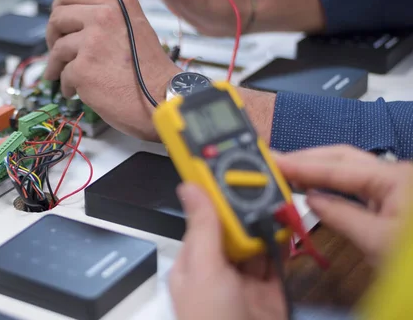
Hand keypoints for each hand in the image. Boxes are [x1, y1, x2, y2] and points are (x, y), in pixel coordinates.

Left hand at [44, 0, 180, 140]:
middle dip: (52, 36)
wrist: (162, 98)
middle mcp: (105, 16)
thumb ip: (109, 16)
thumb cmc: (150, 71)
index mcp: (118, 2)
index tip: (58, 21)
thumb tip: (76, 16)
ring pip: (58, 48)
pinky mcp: (83, 67)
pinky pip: (63, 74)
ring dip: (57, 65)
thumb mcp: (135, 27)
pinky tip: (76, 91)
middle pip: (58, 17)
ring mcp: (92, 41)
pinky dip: (67, 85)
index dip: (59, 7)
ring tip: (62, 76)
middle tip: (55, 49)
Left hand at [170, 183, 286, 319]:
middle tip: (264, 184)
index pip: (203, 223)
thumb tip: (189, 186)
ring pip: (256, 246)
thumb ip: (203, 228)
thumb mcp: (204, 270)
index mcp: (192, 265)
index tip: (229, 173)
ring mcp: (244, 284)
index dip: (216, 199)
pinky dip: (284, 247)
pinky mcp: (269, 294)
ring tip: (279, 200)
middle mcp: (217, 272)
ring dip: (267, 226)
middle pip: (232, 233)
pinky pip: (277, 265)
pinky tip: (290, 227)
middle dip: (247, 212)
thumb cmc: (212, 318)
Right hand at [275, 145, 412, 264]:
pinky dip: (330, 182)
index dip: (301, 164)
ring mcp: (396, 185)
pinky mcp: (394, 199)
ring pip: (348, 167)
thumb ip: (341, 216)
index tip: (271, 161)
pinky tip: (313, 186)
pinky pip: (355, 183)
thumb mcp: (378, 242)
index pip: (336, 167)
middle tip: (273, 160)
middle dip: (307, 158)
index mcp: (395, 177)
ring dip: (317, 168)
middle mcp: (395, 173)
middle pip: (342, 157)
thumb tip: (310, 200)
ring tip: (286, 170)